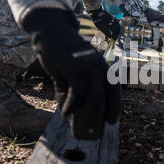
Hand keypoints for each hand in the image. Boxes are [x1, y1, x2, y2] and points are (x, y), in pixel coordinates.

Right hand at [22, 9, 119, 139]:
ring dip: (86, 114)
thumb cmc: (60, 55)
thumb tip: (68, 113)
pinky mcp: (78, 67)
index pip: (114, 90)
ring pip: (95, 98)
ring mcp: (91, 66)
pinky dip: (71, 105)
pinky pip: (78, 93)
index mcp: (103, 67)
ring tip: (76, 123)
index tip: (112, 121)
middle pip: (108, 97)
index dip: (115, 106)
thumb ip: (70, 91)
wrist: (49, 33)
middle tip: (94, 130)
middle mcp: (101, 66)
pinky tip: (65, 112)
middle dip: (102, 115)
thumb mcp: (69, 75)